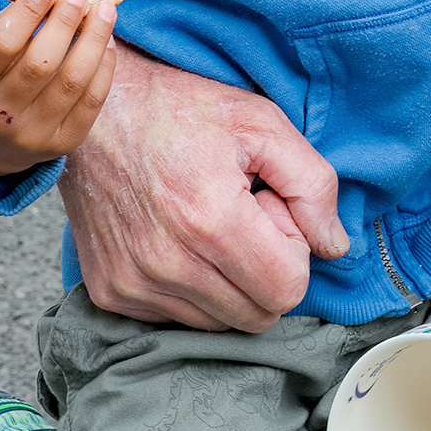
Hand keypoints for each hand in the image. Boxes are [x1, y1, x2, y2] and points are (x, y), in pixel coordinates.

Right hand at [0, 0, 116, 176]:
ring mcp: (32, 134)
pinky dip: (104, 66)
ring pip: (72, 81)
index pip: (0, 46)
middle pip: (39, 64)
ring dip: (93, 40)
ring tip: (104, 11)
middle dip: (64, 24)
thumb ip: (11, 21)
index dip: (27, 12)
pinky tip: (107, 42)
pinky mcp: (63, 143)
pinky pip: (92, 100)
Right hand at [58, 44, 348, 332]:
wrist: (96, 111)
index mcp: (211, 221)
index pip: (286, 290)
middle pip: (257, 316)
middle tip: (244, 217)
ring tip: (210, 224)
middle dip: (265, 271)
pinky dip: (192, 288)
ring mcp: (133, 284)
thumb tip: (334, 246)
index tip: (269, 208)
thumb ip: (313, 185)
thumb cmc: (181, 108)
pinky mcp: (110, 292)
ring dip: (229, 282)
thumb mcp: (263, 122)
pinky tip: (181, 239)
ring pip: (219, 323)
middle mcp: (167, 264)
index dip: (292, 251)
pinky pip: (177, 318)